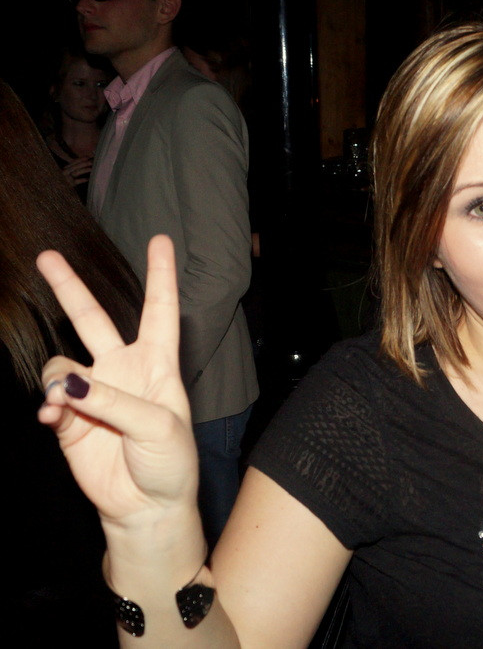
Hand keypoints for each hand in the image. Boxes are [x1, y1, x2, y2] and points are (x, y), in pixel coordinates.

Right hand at [36, 235, 196, 531]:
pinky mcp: (69, 419)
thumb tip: (68, 384)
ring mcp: (94, 393)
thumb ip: (114, 401)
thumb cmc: (170, 463)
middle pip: (94, 319)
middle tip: (47, 257)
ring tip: (62, 405)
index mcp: (158, 365)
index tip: (161, 240)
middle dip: (71, 289)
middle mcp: (124, 371)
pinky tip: (53, 417)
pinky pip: (49, 396)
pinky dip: (47, 404)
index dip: (161, 275)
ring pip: (61, 365)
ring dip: (57, 381)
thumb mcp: (157, 427)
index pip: (160, 310)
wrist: (147, 507)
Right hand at [61, 156, 93, 185]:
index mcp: (66, 168)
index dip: (81, 159)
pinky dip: (82, 179)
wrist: (64, 191)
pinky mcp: (70, 185)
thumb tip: (89, 161)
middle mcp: (65, 172)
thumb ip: (78, 167)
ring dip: (85, 170)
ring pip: (76, 172)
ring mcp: (67, 178)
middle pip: (76, 166)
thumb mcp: (73, 173)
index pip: (74, 162)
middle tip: (92, 162)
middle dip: (85, 163)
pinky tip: (88, 179)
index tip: (88, 157)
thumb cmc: (71, 181)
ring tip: (92, 169)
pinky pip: (76, 181)